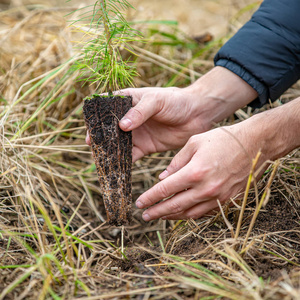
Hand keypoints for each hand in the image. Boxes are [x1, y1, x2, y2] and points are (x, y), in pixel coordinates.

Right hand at [86, 67, 257, 161]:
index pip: (106, 110)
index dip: (96, 122)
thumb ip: (139, 112)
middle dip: (101, 141)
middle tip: (94, 151)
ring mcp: (136, 134)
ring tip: (102, 163)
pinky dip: (124, 163)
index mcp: (127, 101)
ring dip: (110, 153)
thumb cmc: (176, 101)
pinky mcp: (146, 147)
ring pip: (118, 145)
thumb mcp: (156, 101)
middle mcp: (129, 118)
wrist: (197, 115)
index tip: (90, 134)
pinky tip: (118, 169)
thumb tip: (122, 126)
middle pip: (109, 130)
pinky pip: (131, 156)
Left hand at [135, 96, 299, 220]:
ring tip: (160, 216)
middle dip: (157, 212)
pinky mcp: (227, 200)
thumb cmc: (223, 139)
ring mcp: (218, 197)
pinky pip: (204, 212)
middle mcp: (206, 189)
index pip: (165, 189)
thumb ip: (176, 162)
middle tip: (144, 216)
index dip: (150, 197)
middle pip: (175, 206)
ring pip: (189, 213)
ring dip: (172, 216)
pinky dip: (190, 214)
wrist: (255, 144)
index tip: (139, 203)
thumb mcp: (194, 143)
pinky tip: (181, 212)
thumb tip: (163, 178)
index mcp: (195, 172)